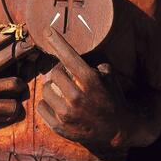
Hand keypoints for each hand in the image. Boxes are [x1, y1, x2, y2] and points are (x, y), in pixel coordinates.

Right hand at [0, 22, 34, 126]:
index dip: (11, 35)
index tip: (24, 31)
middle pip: (6, 57)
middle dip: (23, 50)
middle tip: (33, 48)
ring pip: (13, 83)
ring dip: (22, 86)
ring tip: (22, 88)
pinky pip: (10, 105)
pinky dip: (17, 107)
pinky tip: (16, 108)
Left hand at [37, 28, 124, 149]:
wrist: (118, 130)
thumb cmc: (113, 99)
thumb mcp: (109, 76)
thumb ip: (93, 63)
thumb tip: (75, 52)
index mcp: (90, 81)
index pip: (68, 56)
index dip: (56, 41)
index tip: (47, 30)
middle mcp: (77, 97)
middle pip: (55, 73)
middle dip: (59, 71)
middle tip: (65, 74)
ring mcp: (67, 114)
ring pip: (46, 89)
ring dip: (52, 86)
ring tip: (61, 89)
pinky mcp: (59, 127)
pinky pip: (42, 107)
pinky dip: (47, 103)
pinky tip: (56, 103)